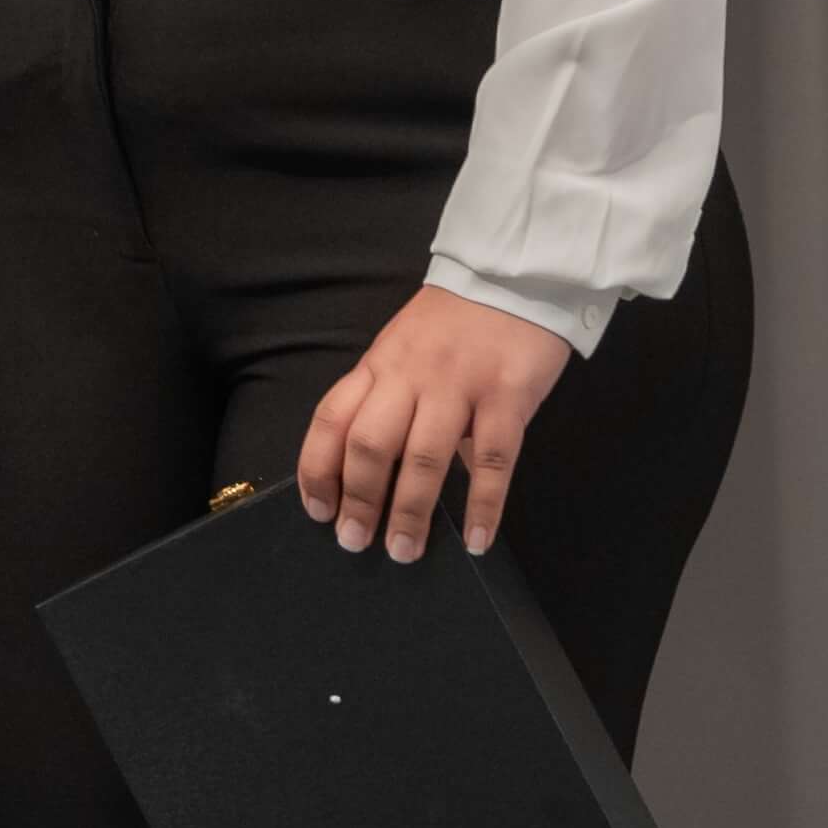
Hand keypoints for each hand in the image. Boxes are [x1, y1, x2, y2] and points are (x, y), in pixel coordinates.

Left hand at [299, 286, 573, 559]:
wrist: (510, 276)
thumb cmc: (453, 322)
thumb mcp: (404, 351)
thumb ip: (393, 402)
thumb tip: (389, 471)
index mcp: (378, 364)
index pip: (332, 418)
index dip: (317, 466)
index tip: (316, 509)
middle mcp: (409, 376)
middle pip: (371, 443)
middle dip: (359, 499)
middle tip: (355, 543)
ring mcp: (459, 386)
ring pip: (424, 457)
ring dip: (411, 512)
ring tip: (404, 552)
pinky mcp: (508, 396)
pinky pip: (493, 460)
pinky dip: (484, 506)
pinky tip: (478, 541)